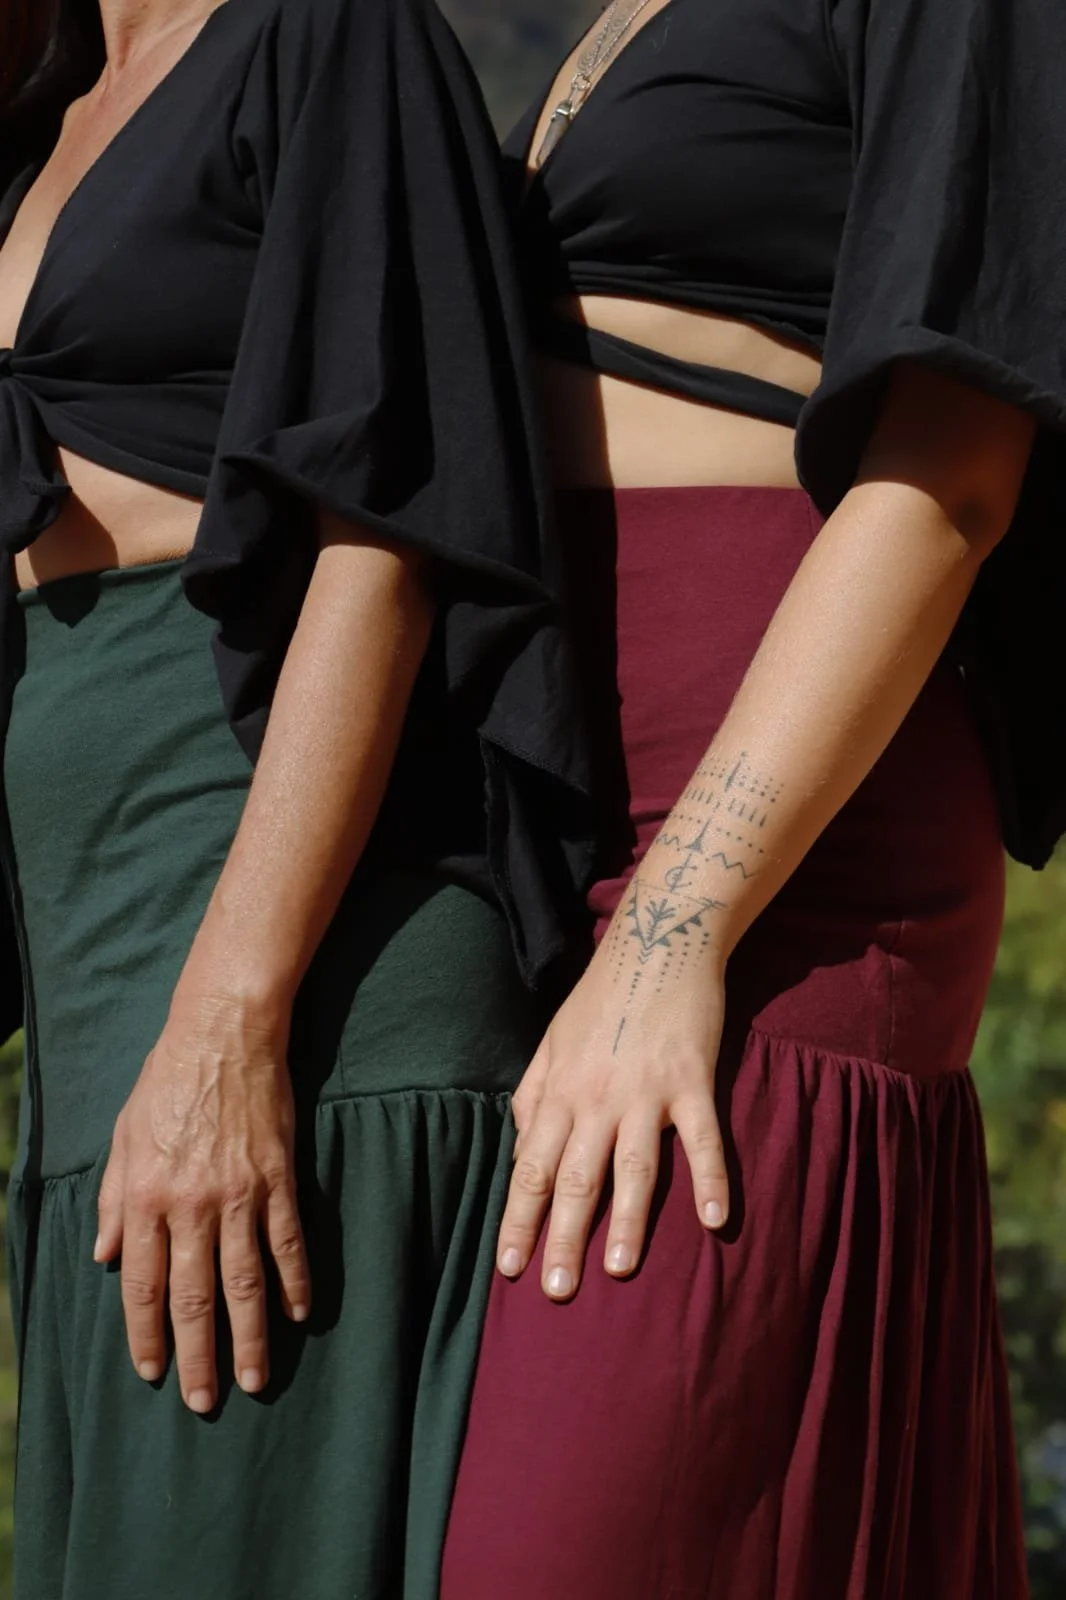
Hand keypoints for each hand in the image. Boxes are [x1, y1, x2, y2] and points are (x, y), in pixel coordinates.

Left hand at [95, 989, 310, 1412]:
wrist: (223, 1034)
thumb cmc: (167, 1080)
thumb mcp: (122, 1136)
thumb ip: (112, 1199)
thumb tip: (105, 1255)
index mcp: (145, 1197)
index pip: (144, 1286)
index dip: (146, 1335)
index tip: (151, 1373)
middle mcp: (190, 1205)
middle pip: (193, 1298)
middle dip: (197, 1356)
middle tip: (204, 1401)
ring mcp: (238, 1194)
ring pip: (243, 1281)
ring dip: (249, 1336)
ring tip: (254, 1379)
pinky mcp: (277, 1177)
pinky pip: (287, 1241)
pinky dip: (294, 1280)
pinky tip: (298, 1313)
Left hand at [496, 930, 730, 1300]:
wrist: (658, 943)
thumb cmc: (602, 998)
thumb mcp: (552, 1042)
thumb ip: (533, 1095)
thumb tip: (518, 1148)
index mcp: (558, 1091)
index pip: (529, 1167)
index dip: (518, 1218)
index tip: (508, 1266)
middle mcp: (595, 1097)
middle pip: (573, 1178)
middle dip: (561, 1237)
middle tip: (555, 1291)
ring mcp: (645, 1091)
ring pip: (632, 1167)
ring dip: (626, 1222)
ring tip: (618, 1270)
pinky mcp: (692, 1080)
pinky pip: (702, 1138)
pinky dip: (711, 1179)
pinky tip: (715, 1221)